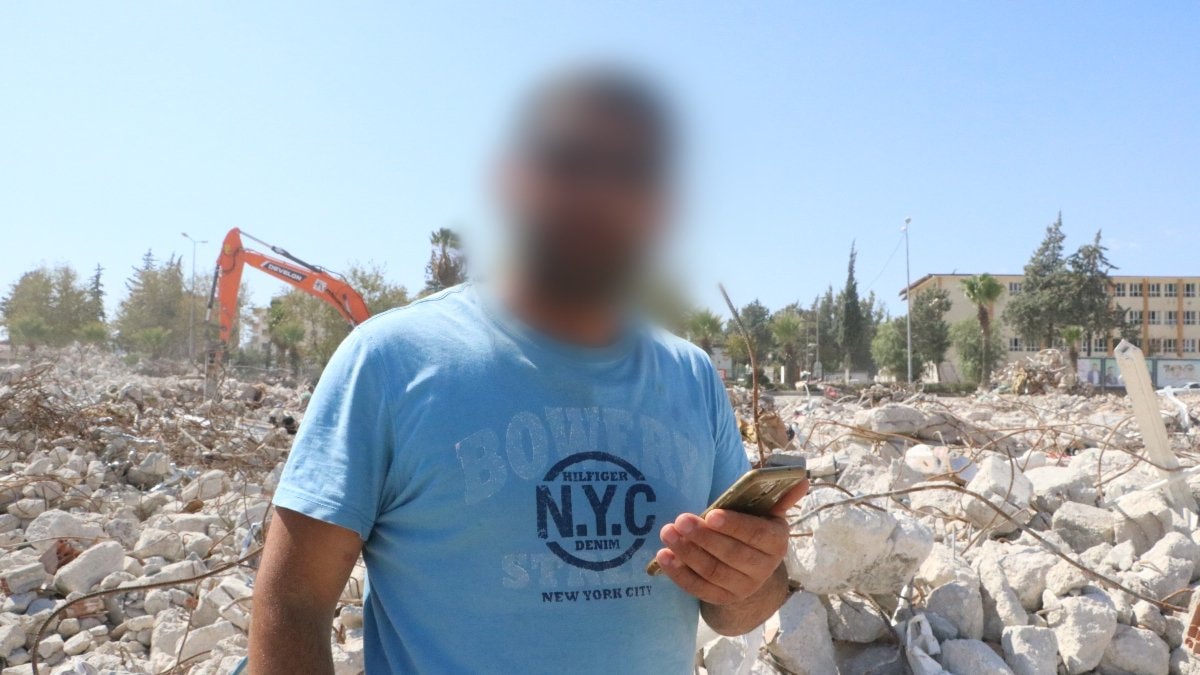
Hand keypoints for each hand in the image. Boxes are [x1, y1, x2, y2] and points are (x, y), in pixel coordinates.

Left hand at [654, 480, 807, 605]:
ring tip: (667, 533)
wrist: (752, 569)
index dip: (734, 526)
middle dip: (704, 537)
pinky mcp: (722, 599)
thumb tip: (801, 479)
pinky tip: (664, 556)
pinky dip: (679, 574)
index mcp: (776, 543)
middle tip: (680, 520)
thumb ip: (780, 497)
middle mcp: (762, 569)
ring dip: (687, 552)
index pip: (756, 535)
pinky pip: (699, 589)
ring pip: (712, 571)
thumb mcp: (769, 514)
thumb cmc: (755, 530)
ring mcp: (742, 587)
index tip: (711, 514)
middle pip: (731, 555)